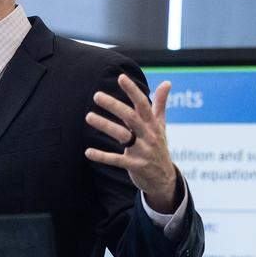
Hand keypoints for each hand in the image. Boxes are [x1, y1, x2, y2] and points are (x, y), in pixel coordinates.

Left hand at [85, 74, 179, 212]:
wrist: (164, 179)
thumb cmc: (159, 147)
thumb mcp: (161, 125)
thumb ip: (160, 103)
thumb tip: (167, 82)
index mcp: (153, 124)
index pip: (143, 104)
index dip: (133, 91)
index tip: (121, 77)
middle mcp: (148, 135)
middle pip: (130, 117)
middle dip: (114, 105)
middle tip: (96, 95)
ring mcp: (142, 151)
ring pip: (122, 135)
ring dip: (105, 125)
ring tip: (88, 116)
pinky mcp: (135, 165)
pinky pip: (117, 160)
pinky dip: (102, 156)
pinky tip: (88, 152)